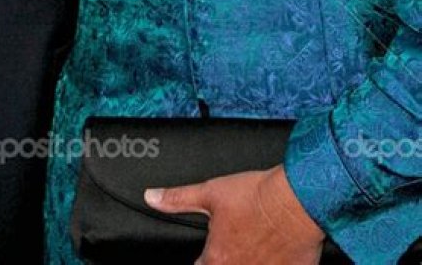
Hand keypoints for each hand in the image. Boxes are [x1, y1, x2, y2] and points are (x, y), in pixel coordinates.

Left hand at [144, 164, 324, 263]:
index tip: (210, 254)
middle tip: (238, 244)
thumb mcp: (210, 192)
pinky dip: (273, 264)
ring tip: (254, 248)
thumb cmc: (256, 196)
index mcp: (218, 259)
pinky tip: (274, 255)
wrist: (297, 198)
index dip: (204, 260)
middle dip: (228, 260)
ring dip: (250, 262)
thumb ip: (178, 199)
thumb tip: (152, 197)